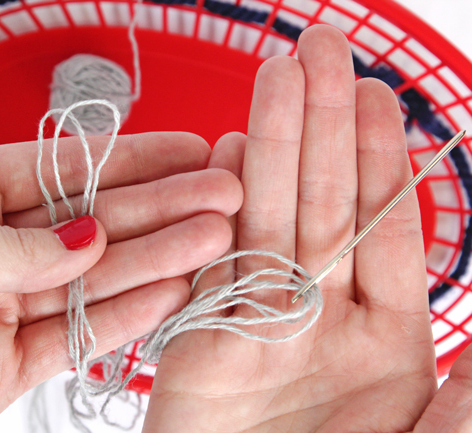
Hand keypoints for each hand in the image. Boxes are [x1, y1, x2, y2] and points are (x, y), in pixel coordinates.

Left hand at [0, 132, 241, 431]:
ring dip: (158, 258)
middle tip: (223, 194)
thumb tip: (89, 239)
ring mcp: (2, 305)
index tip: (188, 150)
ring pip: (95, 278)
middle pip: (89, 220)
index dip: (127, 159)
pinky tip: (172, 290)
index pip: (57, 169)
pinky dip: (126, 315)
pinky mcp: (9, 363)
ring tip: (216, 240)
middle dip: (159, 206)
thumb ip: (11, 241)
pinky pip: (77, 333)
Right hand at [144, 25, 439, 431]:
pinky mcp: (202, 342)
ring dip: (273, 144)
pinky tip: (223, 148)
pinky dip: (218, 205)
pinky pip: (212, 263)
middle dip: (324, 126)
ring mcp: (257, 325)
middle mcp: (319, 320)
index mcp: (386, 342)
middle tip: (322, 50)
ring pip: (267, 219)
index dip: (379, 160)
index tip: (377, 99)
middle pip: (322, 205)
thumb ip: (468, 395)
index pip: (383, 228)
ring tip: (281, 72)